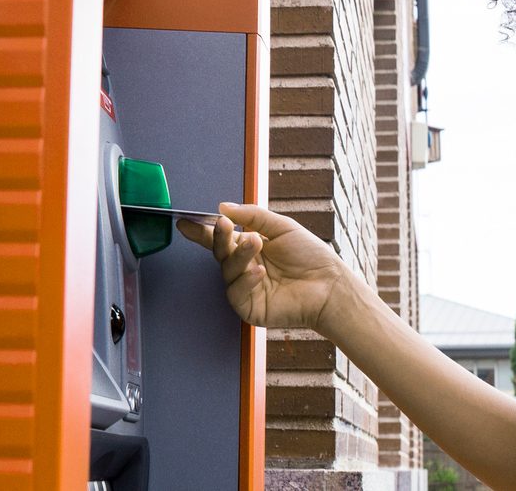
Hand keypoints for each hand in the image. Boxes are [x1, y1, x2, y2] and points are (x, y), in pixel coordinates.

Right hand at [175, 202, 353, 331]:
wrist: (330, 285)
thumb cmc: (311, 256)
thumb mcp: (282, 227)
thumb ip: (252, 215)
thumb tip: (223, 207)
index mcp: (250, 247)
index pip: (221, 238)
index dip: (203, 231)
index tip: (185, 222)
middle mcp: (244, 267)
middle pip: (220, 252)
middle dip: (218, 237)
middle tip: (223, 225)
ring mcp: (246, 288)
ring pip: (228, 270)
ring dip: (239, 255)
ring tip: (256, 243)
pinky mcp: (250, 307)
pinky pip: (236, 292)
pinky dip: (245, 280)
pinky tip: (259, 272)